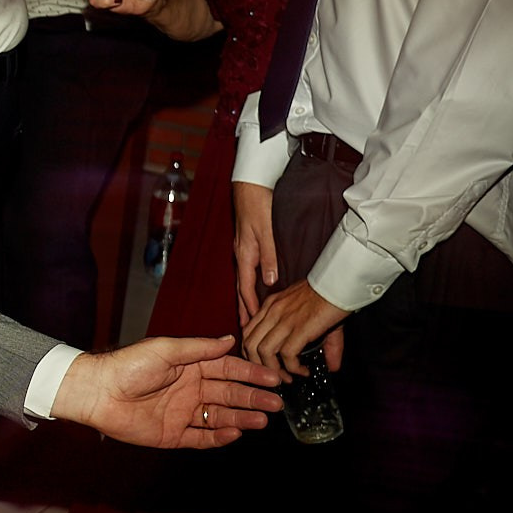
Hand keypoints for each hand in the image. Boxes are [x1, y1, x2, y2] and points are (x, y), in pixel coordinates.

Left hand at [51, 336, 281, 447]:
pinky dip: (218, 436)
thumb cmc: (128, 365)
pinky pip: (201, 437)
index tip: (274, 377)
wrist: (98, 392)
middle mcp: (190, 389)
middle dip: (253, 398)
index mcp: (190, 366)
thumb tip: (230, 339)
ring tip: (262, 420)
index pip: (228, 369)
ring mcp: (182, 413)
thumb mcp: (166, 350)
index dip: (251, 373)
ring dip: (241, 418)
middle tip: (276, 403)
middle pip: (229, 394)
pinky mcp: (172, 434)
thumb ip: (199, 348)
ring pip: (220, 417)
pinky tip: (235, 433)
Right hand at [233, 181, 277, 321]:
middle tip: (246, 327)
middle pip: (242, 288)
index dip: (250, 307)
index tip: (253, 325)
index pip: (246, 288)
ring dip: (246, 297)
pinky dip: (250, 283)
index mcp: (245, 255)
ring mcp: (243, 249)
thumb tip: (270, 282)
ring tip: (250, 313)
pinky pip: (248, 269)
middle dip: (244, 308)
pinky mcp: (248, 243)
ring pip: (244, 279)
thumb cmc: (257, 205)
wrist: (250, 185)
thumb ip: (269, 257)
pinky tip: (256, 284)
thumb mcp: (266, 232)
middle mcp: (242, 254)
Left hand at [242, 280, 346, 380]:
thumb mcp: (315, 314)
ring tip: (288, 377)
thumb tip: (333, 366)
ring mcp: (284, 320)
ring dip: (274, 370)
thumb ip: (319, 341)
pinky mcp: (300, 328)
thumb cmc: (329, 294)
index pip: (248, 331)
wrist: (340, 283)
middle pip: (249, 344)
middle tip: (273, 375)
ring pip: (263, 352)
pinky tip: (303, 371)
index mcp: (271, 305)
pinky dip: (293, 368)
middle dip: (258, 365)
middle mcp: (273, 312)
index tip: (263, 363)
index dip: (251, 352)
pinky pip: (286, 354)